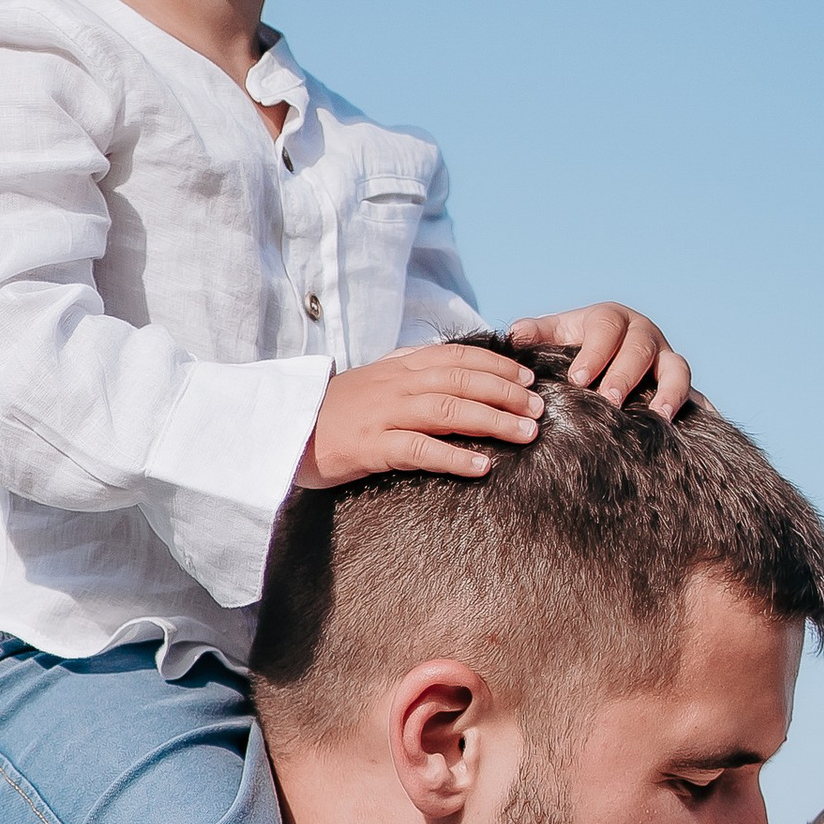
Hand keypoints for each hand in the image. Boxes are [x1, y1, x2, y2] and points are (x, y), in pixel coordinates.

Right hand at [295, 344, 543, 488]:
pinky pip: (420, 449)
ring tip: (526, 434)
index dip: (497, 366)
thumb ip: (411, 376)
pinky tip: (482, 466)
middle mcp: (396, 385)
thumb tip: (456, 377)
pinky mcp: (370, 447)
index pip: (458, 357)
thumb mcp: (375, 383)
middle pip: (463, 380)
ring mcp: (383, 414)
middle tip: (539, 410)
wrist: (284, 430)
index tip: (527, 379)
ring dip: (493, 421)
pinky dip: (454, 456)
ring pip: (450, 409)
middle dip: (507, 393)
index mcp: (399, 367)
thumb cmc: (334, 413)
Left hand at [506, 308, 690, 418]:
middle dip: (625, 375)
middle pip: (641, 349)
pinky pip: (696, 397)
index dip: (594, 352)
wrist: (600, 364)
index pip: (605, 327)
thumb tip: (515, 335)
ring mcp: (666, 360)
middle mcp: (643, 335)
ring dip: (669, 392)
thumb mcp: (554, 337)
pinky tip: (699, 427)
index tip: (578, 379)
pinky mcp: (680, 386)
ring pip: (676, 369)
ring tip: (657, 417)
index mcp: (611, 319)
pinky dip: (702, 410)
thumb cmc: (573, 349)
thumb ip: (536, 334)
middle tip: (609, 402)